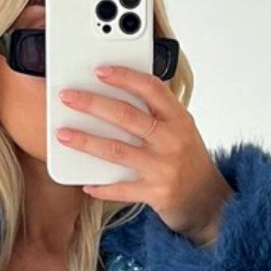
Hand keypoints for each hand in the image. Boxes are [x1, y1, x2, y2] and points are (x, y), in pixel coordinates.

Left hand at [56, 64, 233, 245]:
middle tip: (68, 97)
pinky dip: (102, 187)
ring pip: (117, 151)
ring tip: (63, 134)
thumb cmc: (187, 159)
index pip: (151, 89)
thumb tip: (117, 93)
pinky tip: (85, 182)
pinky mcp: (154, 193)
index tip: (100, 71)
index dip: (125, 77)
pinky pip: (121, 189)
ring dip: (86, 142)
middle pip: (127, 117)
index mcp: (178, 119)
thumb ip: (157, 112)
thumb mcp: (181, 128)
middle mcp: (171, 140)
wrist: (207, 199)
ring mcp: (162, 168)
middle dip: (93, 104)